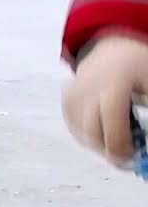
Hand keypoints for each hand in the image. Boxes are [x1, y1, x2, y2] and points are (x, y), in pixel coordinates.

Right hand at [63, 34, 147, 167]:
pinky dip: (86, 135)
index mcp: (114, 81)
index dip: (118, 140)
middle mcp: (88, 86)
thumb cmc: (138, 67)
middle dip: (107, 148)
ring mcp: (73, 92)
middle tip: (125, 158)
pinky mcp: (66, 98)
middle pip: (91, 128)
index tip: (130, 156)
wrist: (115, 49)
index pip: (111, 115)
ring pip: (79, 130)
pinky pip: (73, 125)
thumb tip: (145, 145)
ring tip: (115, 143)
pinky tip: (100, 133)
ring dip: (97, 144)